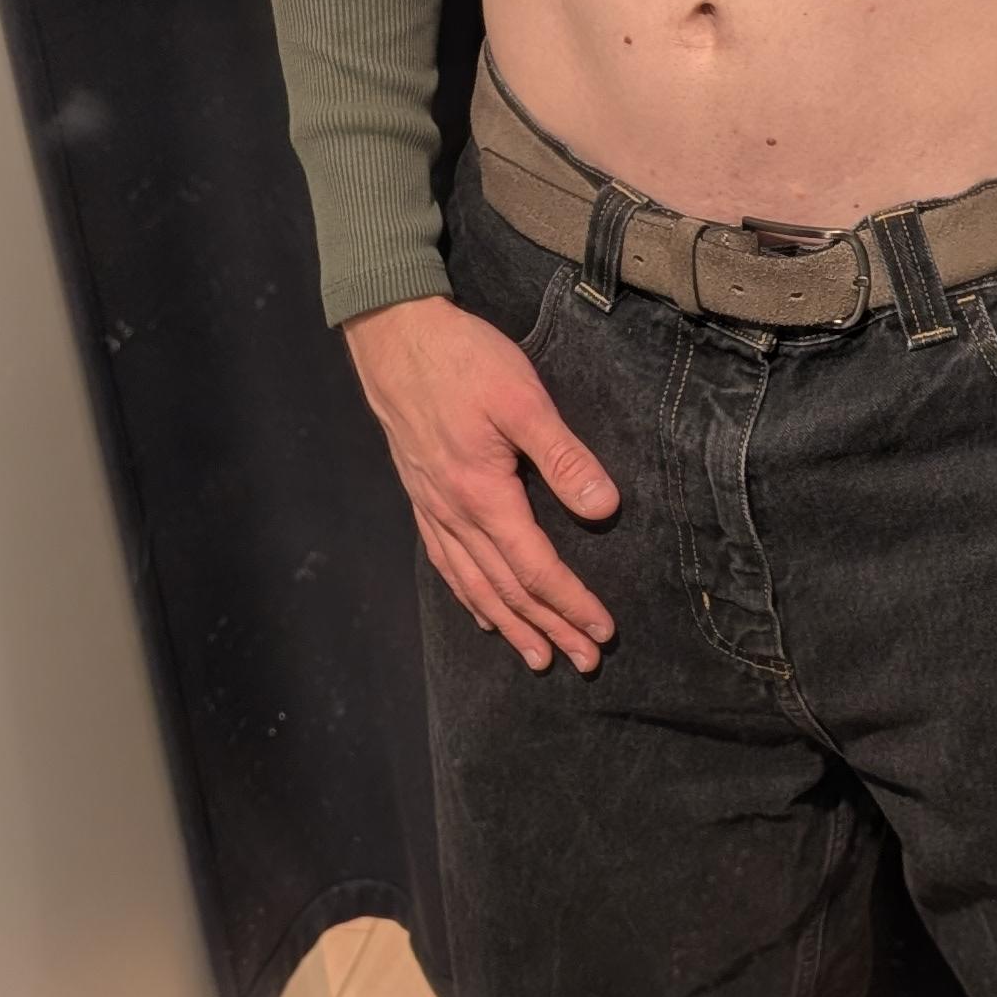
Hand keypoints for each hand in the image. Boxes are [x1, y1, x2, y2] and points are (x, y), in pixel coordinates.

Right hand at [346, 294, 617, 673]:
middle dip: (547, 629)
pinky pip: (446, 562)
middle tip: (583, 663)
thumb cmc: (462, 360)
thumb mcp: (523, 398)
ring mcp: (432, 506)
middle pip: (506, 590)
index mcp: (483, 495)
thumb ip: (563, 456)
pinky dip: (468, 595)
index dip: (571, 604)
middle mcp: (454, 513)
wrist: (393, 333)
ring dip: (508, 625)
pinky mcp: (421, 493)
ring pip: (473, 584)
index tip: (601, 631)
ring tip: (537, 656)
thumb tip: (603, 508)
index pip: (535, 568)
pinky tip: (480, 612)